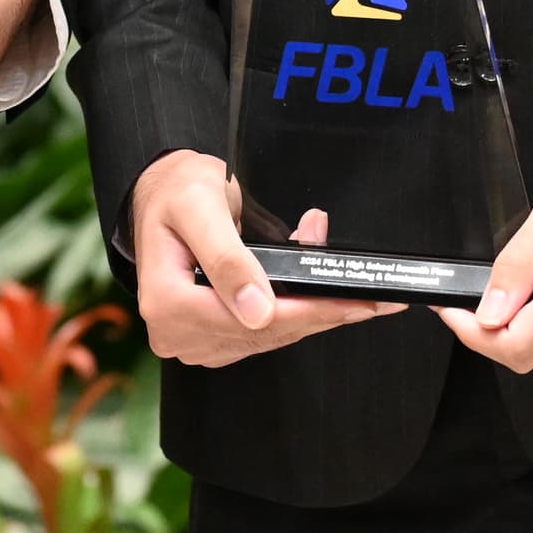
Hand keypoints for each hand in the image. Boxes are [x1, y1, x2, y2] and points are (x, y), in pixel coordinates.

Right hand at [129, 148, 399, 365]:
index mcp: (167, 304)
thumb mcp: (200, 207)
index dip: (307, 312)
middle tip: (372, 295)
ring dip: (313, 312)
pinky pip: (262, 333)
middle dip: (320, 310)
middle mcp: (176, 332)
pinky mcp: (210, 337)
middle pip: (265, 333)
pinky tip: (318, 295)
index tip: (351, 303)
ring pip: (269, 337)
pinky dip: (295, 313)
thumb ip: (227, 257)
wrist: (160, 194)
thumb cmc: (175, 192)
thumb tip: (258, 309)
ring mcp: (193, 339)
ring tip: (351, 289)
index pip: (251, 321)